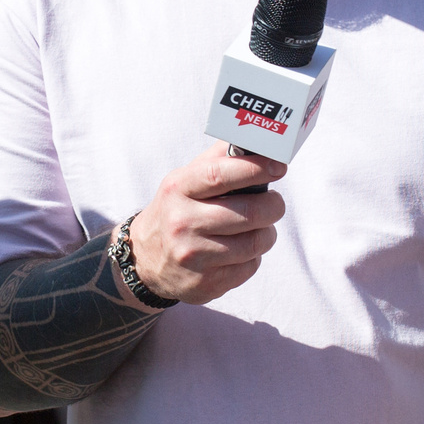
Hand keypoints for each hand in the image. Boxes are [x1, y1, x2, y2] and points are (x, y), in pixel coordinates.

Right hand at [126, 142, 287, 304]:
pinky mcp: (205, 283)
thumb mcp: (185, 180)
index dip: (255, 169)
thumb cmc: (177, 210)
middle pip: (249, 213)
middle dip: (273, 206)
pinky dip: (253, 257)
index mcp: (178, 189)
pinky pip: (249, 267)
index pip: (220, 175)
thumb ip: (218, 159)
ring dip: (266, 233)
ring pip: (255, 243)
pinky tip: (241, 250)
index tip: (278, 167)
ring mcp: (193, 256)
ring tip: (259, 227)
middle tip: (274, 203)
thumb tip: (255, 140)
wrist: (145, 258)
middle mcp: (182, 223)